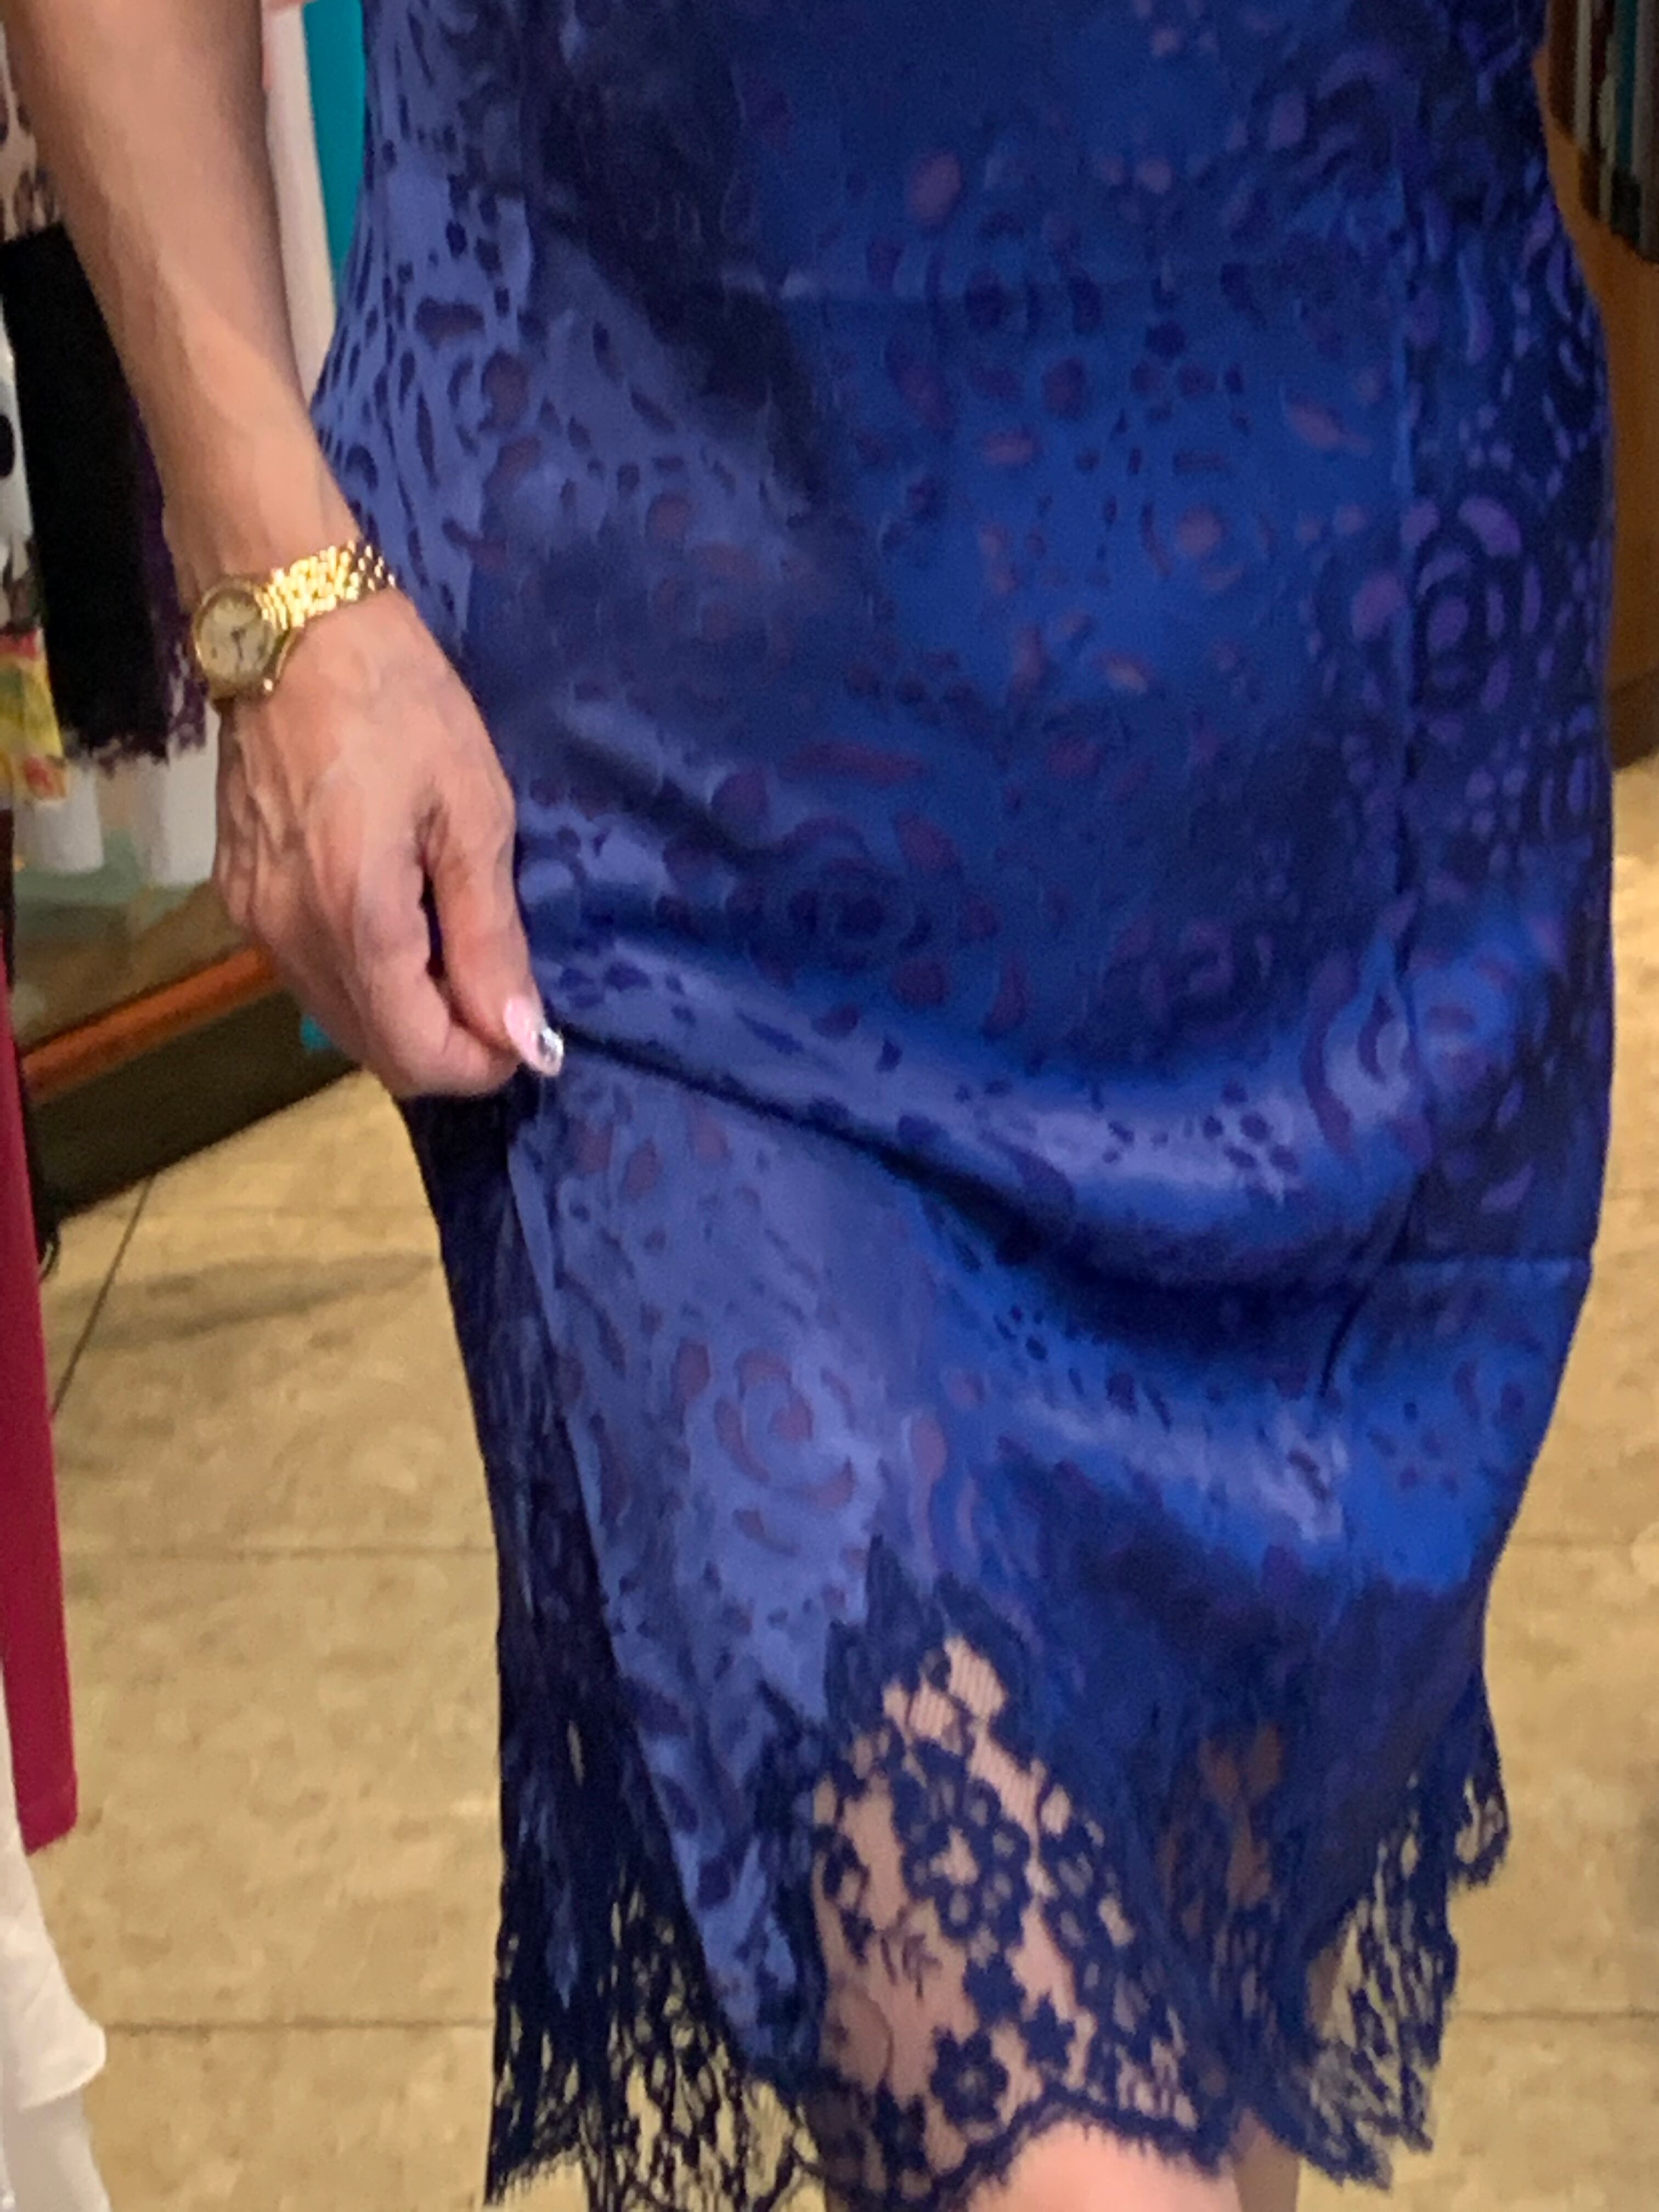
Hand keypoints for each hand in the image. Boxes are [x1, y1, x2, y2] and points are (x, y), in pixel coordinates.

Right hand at [213, 587, 562, 1097]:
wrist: (290, 623)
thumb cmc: (399, 703)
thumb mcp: (474, 814)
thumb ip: (490, 937)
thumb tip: (519, 1036)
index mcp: (355, 919)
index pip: (417, 1056)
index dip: (481, 1065)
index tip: (526, 1036)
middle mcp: (290, 936)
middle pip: (376, 1051)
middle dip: (447, 1048)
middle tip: (500, 998)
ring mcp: (254, 919)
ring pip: (339, 1018)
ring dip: (405, 1016)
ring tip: (457, 957)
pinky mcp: (238, 895)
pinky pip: (308, 975)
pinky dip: (363, 979)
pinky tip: (402, 929)